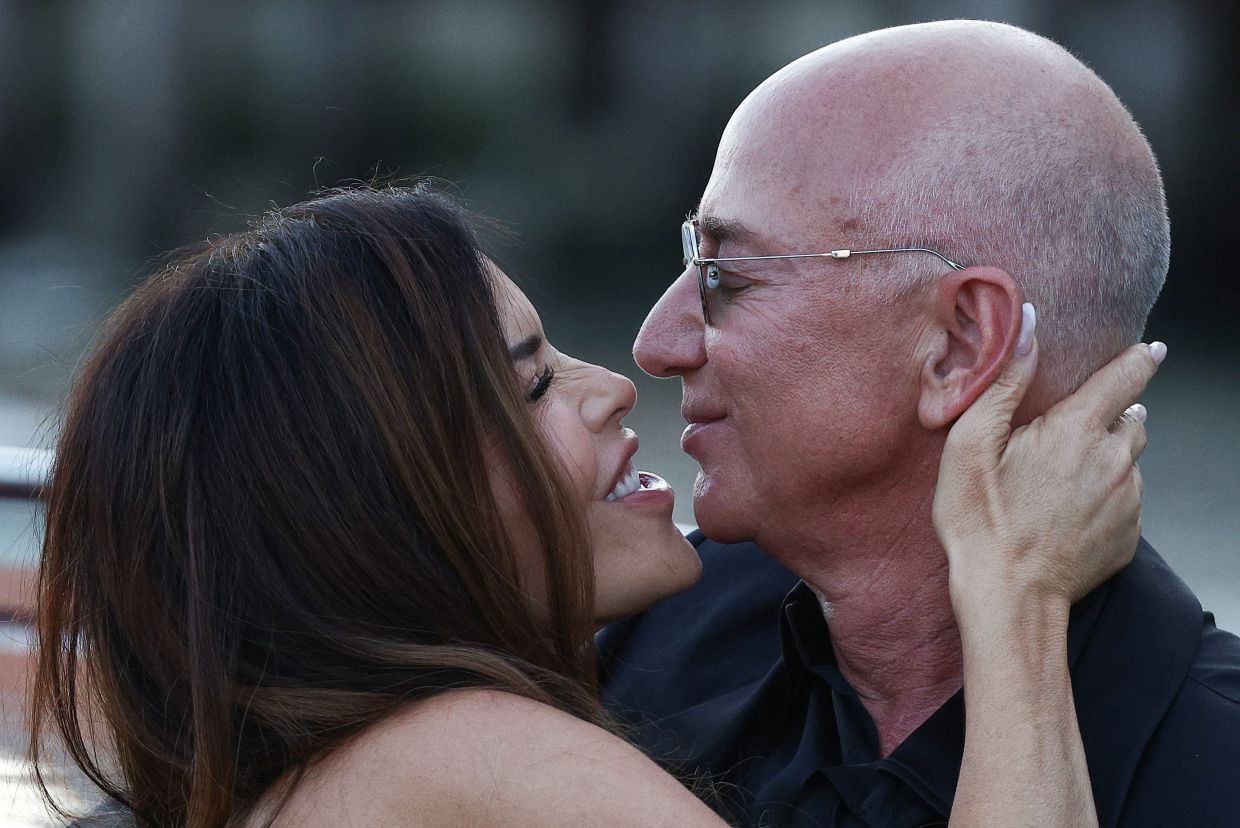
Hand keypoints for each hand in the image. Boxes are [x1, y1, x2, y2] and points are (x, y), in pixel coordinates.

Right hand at [933, 303, 1163, 620]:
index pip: (1125, 378)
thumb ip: (1004, 379)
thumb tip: (1026, 323)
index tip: (1150, 349)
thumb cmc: (980, 519)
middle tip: (1071, 430)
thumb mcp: (971, 442)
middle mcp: (1114, 460)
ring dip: (1107, 457)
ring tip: (1064, 475)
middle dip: (1111, 415)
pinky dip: (1106, 496)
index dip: (1139, 359)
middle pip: (1131, 420)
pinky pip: (1126, 501)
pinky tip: (1069, 510)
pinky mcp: (1129, 536)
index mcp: (1077, 430)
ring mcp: (1128, 500)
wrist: (1009, 595)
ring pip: (1129, 461)